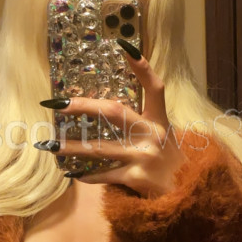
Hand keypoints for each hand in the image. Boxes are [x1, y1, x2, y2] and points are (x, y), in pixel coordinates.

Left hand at [46, 48, 184, 196]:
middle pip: (114, 112)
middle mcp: (152, 135)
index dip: (141, 66)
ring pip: (99, 149)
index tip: (124, 46)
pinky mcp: (136, 178)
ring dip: (71, 147)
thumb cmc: (174, 162)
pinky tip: (71, 173)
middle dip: (83, 106)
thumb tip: (110, 111)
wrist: (193, 195)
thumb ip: (144, 124)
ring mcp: (143, 156)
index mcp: (160, 121)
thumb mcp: (166, 137)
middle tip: (57, 103)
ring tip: (49, 144)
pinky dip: (86, 175)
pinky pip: (104, 175)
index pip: (154, 87)